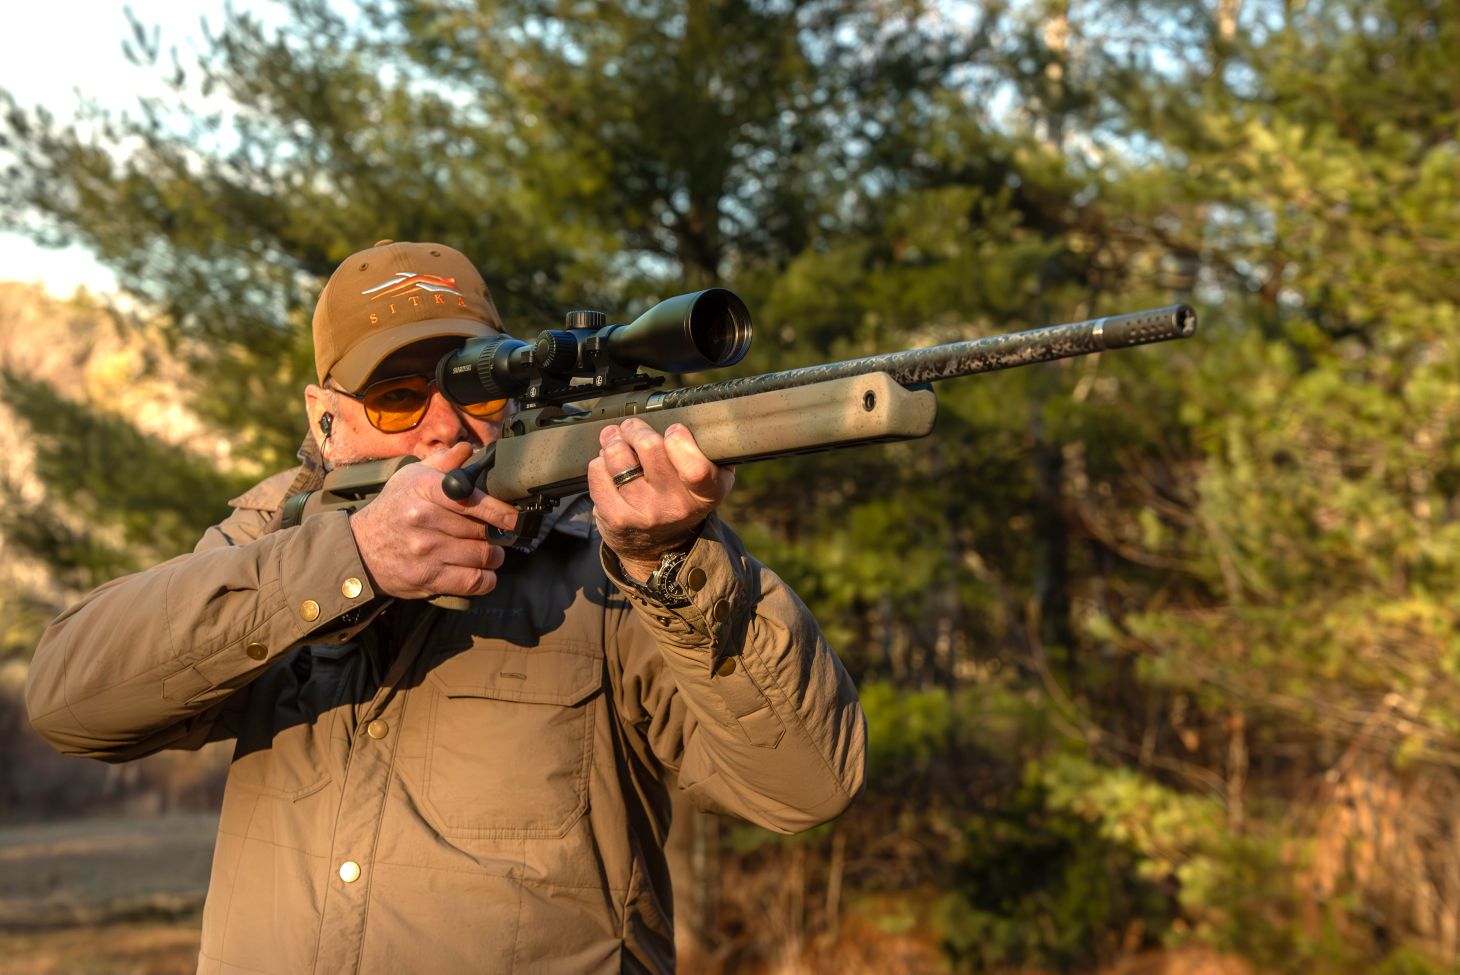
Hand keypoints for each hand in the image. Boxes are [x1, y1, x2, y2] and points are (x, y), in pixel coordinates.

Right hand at [348, 443, 520, 598]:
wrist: (360, 549)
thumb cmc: (393, 509)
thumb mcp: (411, 478)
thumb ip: (443, 463)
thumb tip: (467, 449)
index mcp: (424, 490)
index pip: (472, 499)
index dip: (499, 510)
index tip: (513, 517)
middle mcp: (424, 519)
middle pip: (483, 530)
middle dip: (495, 533)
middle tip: (494, 533)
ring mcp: (426, 551)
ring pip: (484, 555)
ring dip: (493, 556)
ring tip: (487, 551)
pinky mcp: (428, 579)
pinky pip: (475, 581)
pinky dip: (486, 578)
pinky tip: (481, 571)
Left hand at [587, 418, 733, 578]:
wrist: (658, 546)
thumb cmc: (683, 497)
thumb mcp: (712, 479)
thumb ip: (711, 451)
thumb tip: (696, 418)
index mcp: (706, 494)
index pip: (695, 467)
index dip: (679, 439)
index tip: (672, 431)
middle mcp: (676, 506)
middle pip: (649, 447)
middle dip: (636, 428)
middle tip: (633, 428)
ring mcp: (644, 514)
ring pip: (618, 456)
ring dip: (613, 441)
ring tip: (615, 441)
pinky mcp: (616, 518)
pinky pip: (598, 472)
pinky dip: (600, 463)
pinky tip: (608, 467)